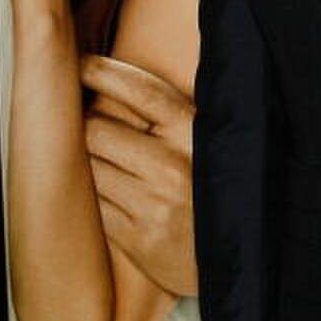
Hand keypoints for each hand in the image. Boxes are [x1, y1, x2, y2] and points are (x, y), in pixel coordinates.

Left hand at [82, 55, 196, 295]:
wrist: (241, 256)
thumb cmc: (216, 189)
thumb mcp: (209, 142)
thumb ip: (173, 113)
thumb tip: (117, 76)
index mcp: (196, 134)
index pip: (140, 90)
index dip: (102, 72)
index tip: (79, 64)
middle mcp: (174, 167)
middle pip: (96, 129)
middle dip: (84, 125)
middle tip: (84, 125)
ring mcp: (154, 205)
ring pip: (87, 167)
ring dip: (85, 162)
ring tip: (98, 162)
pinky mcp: (138, 238)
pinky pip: (92, 204)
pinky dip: (91, 196)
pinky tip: (106, 194)